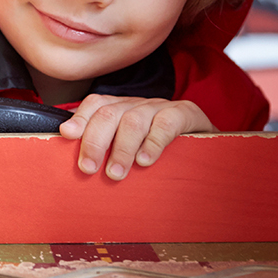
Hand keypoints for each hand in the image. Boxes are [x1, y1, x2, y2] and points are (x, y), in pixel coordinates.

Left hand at [58, 95, 213, 180]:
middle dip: (95, 141)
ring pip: (134, 120)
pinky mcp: (186, 113)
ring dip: (121, 149)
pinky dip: (153, 143)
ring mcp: (161, 106)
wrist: (209, 147)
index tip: (67, 135)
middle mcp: (138, 104)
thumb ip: (108, 153)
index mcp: (122, 109)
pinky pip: (166, 123)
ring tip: (115, 173)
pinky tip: (145, 160)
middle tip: (88, 168)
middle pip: (109, 113)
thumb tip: (79, 167)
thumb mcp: (132, 152)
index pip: (96, 104)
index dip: (80, 118)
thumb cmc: (163, 154)